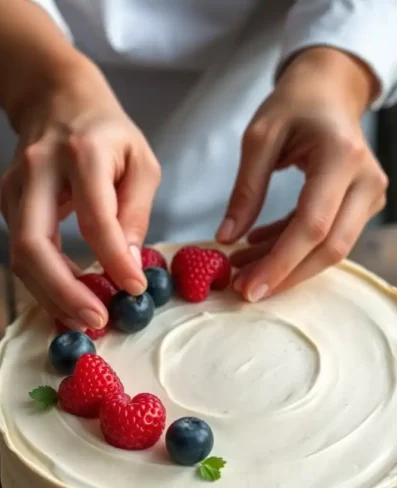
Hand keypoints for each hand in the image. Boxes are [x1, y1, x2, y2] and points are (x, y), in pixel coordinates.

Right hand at [0, 58, 160, 328]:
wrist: (56, 98)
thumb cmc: (108, 134)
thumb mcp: (141, 162)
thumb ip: (136, 213)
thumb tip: (129, 267)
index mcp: (81, 154)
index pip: (95, 220)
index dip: (114, 260)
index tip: (134, 288)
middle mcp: (37, 171)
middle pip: (34, 246)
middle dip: (64, 293)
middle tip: (96, 321)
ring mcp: (15, 189)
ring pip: (21, 256)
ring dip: (51, 296)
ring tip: (85, 319)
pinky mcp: (8, 204)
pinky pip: (22, 254)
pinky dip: (45, 283)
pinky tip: (69, 298)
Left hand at [217, 48, 387, 300]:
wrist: (331, 89)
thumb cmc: (295, 105)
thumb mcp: (259, 137)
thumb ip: (245, 190)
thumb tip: (226, 240)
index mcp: (341, 156)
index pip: (312, 225)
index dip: (280, 263)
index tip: (247, 288)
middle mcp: (366, 180)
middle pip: (329, 248)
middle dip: (285, 275)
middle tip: (244, 289)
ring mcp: (370, 194)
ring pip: (331, 249)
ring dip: (286, 265)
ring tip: (243, 267)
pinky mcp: (363, 205)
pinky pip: (329, 238)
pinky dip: (292, 249)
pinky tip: (258, 248)